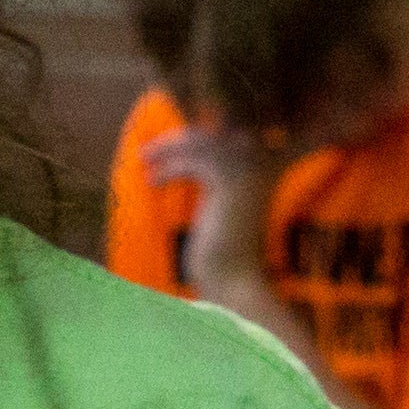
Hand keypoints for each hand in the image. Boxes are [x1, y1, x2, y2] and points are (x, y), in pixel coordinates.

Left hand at [141, 120, 292, 304]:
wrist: (235, 275)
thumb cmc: (223, 242)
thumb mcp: (218, 202)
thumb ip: (210, 175)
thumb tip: (183, 146)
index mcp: (264, 167)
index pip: (225, 133)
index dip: (194, 135)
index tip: (164, 145)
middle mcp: (261, 164)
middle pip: (211, 134)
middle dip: (176, 140)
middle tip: (147, 151)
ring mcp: (247, 172)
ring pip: (198, 144)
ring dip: (166, 150)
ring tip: (144, 159)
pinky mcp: (227, 184)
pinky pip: (188, 165)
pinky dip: (166, 171)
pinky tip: (152, 182)